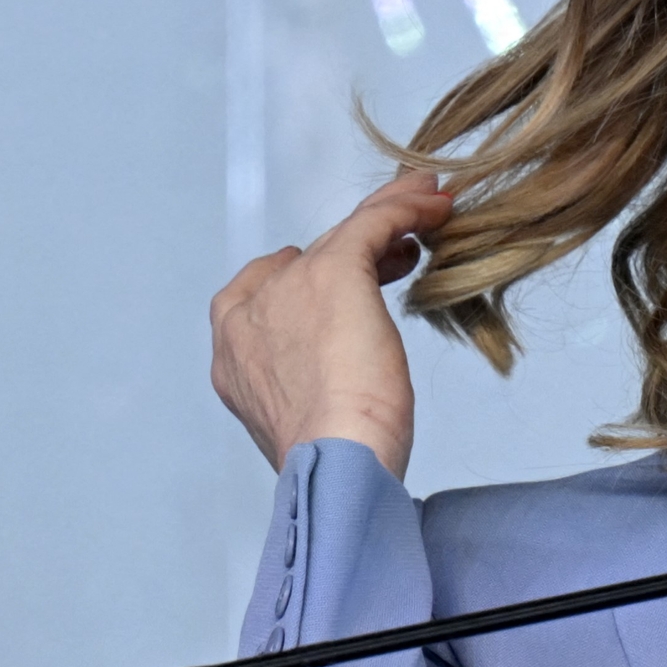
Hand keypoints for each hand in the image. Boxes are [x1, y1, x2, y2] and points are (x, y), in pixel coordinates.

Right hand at [209, 171, 453, 476]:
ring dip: (383, 219)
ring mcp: (285, 289)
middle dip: (354, 252)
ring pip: (340, 237)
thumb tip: (337, 367)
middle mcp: (247, 313)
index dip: (312, 280)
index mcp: (232, 352)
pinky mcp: (332, 273)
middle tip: (397, 250)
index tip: (355, 284)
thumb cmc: (333, 458)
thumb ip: (307, 382)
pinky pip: (371, 224)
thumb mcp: (308, 416)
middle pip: (307, 261)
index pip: (268, 291)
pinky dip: (404, 209)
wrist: (335, 459)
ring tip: (422, 211)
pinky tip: (434, 206)